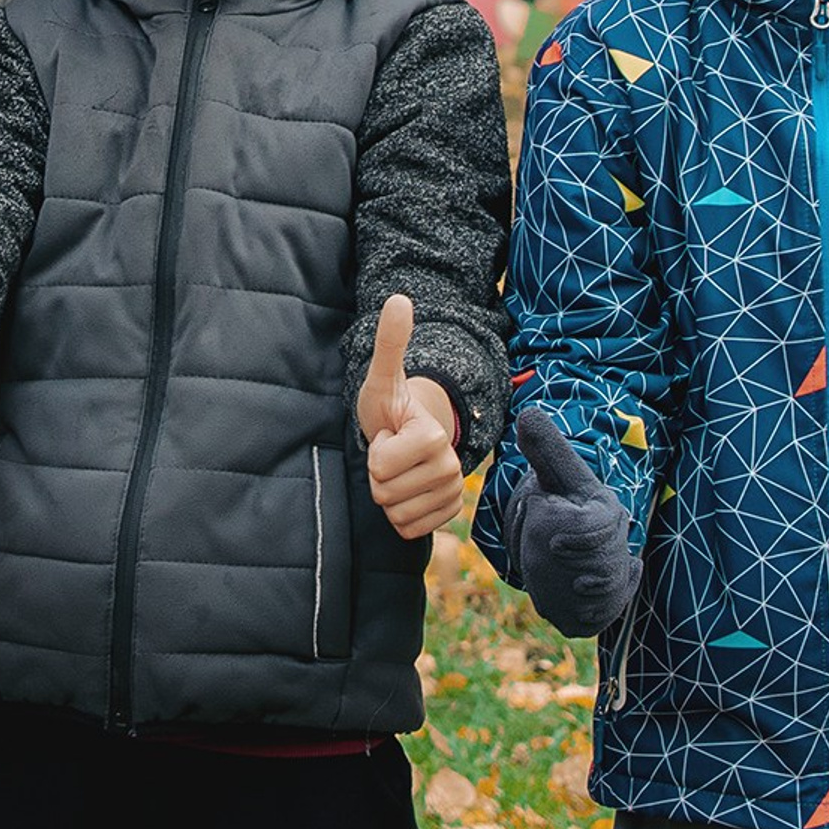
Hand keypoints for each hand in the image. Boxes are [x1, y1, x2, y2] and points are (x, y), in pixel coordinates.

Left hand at [358, 294, 464, 539]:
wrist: (407, 433)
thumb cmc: (390, 406)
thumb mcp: (382, 376)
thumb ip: (389, 342)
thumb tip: (398, 299)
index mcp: (435, 437)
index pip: (382, 464)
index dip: (375, 449)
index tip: (388, 432)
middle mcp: (453, 469)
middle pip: (385, 492)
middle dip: (378, 473)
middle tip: (391, 451)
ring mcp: (453, 494)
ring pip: (395, 513)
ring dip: (387, 493)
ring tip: (398, 468)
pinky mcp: (447, 515)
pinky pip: (407, 529)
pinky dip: (399, 514)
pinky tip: (406, 488)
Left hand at [510, 406, 641, 636]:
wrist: (571, 533)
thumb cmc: (561, 496)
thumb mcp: (555, 471)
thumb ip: (545, 446)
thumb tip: (528, 415)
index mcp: (607, 514)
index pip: (595, 530)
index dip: (574, 537)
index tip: (554, 540)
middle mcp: (617, 551)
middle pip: (589, 571)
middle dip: (552, 562)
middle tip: (544, 549)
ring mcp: (611, 584)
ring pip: (584, 601)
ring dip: (556, 588)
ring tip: (549, 568)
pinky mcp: (601, 612)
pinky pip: (582, 622)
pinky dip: (566, 612)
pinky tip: (560, 594)